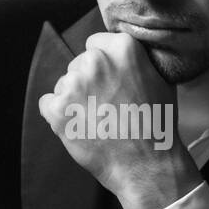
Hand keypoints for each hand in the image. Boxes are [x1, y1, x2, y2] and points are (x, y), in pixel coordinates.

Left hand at [38, 31, 201, 208]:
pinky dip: (59, 116)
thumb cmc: (156, 126)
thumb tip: (123, 54)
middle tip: (106, 106)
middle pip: (79, 64)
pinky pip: (48, 104)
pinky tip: (81, 128)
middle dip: (88, 82)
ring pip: (64, 85)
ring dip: (75, 100)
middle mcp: (95, 61)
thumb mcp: (160, 80)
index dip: (104, 65)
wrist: (146, 165)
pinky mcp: (57, 109)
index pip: (96, 43)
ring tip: (98, 121)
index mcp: (122, 48)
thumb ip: (137, 60)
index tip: (111, 82)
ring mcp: (74, 85)